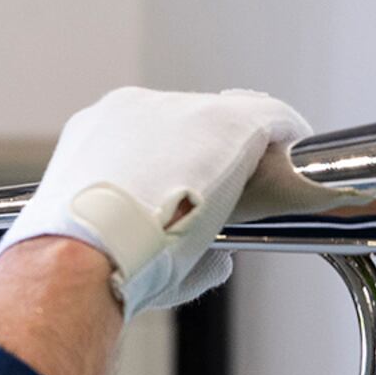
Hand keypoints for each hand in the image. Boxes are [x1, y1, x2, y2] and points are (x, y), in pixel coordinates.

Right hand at [0, 86, 311, 318]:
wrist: (78, 257)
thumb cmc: (84, 265)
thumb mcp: (111, 248)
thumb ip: (157, 239)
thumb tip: (217, 258)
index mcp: (95, 134)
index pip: (151, 137)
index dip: (177, 163)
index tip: (191, 187)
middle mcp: (134, 109)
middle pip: (190, 125)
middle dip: (207, 159)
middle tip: (224, 199)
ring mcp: (180, 111)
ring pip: (226, 122)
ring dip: (241, 153)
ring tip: (261, 185)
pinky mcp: (227, 122)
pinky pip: (268, 117)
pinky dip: (285, 135)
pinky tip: (297, 152)